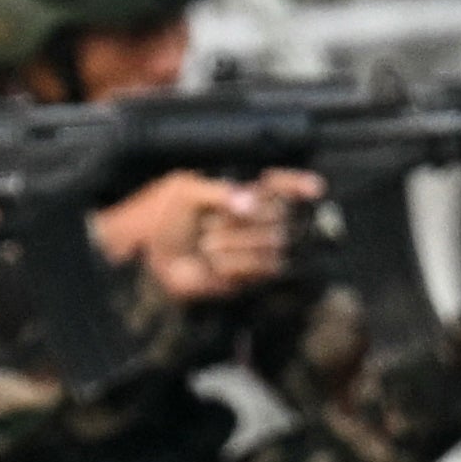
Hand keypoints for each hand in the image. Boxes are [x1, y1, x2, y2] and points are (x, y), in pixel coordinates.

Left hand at [92, 168, 322, 301]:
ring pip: (271, 243)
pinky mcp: (245, 276)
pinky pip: (258, 267)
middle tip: (210, 224)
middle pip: (280, 216)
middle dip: (244, 221)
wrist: (145, 256)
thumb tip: (251, 201)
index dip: (299, 185)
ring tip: (206, 245)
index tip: (314, 188)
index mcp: (239, 193)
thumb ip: (222, 192)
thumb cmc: (161, 218)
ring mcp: (250, 248)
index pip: (279, 185)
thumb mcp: (186, 190)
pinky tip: (213, 263)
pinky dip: (233, 263)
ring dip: (234, 243)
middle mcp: (250, 220)